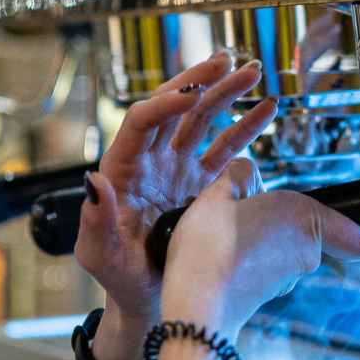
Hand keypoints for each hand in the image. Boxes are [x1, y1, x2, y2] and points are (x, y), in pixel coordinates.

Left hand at [75, 53, 276, 359]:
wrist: (149, 299)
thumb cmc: (117, 277)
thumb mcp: (98, 254)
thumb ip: (95, 219)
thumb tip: (93, 180)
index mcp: (123, 169)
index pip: (142, 121)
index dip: (165, 102)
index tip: (192, 94)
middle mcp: (151, 162)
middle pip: (176, 110)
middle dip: (202, 83)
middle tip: (228, 61)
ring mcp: (179, 170)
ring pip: (205, 122)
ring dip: (228, 95)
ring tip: (254, 73)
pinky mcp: (203, 185)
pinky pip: (227, 149)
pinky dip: (246, 127)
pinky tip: (267, 108)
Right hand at [159, 164, 359, 336]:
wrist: (195, 304)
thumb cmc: (210, 246)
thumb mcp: (218, 192)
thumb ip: (239, 175)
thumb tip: (246, 175)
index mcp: (305, 219)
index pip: (354, 236)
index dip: (349, 230)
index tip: (340, 224)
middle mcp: (306, 252)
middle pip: (308, 235)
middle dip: (281, 223)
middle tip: (246, 213)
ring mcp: (287, 279)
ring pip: (284, 253)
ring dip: (261, 243)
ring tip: (224, 236)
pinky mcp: (266, 297)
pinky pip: (263, 271)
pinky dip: (246, 263)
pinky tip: (219, 257)